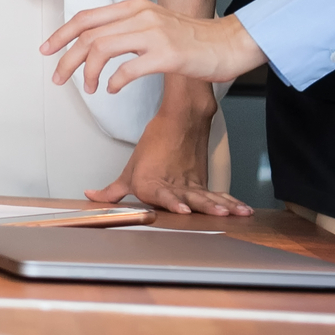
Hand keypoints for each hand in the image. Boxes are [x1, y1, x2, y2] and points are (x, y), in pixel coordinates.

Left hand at [42, 0, 265, 94]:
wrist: (230, 43)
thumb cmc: (192, 39)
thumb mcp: (155, 23)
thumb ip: (128, 29)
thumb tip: (96, 44)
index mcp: (134, 7)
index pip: (87, 17)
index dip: (62, 34)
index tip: (47, 50)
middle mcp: (141, 16)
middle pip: (88, 34)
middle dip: (66, 57)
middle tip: (57, 77)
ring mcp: (154, 34)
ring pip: (101, 48)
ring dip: (88, 72)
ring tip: (89, 88)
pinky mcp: (167, 55)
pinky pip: (128, 69)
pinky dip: (114, 81)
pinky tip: (112, 89)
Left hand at [92, 109, 250, 216]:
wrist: (180, 120)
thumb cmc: (154, 146)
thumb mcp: (129, 170)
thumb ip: (112, 191)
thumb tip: (92, 196)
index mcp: (152, 185)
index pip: (163, 195)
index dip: (173, 202)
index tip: (182, 208)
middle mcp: (174, 186)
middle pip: (190, 198)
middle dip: (204, 207)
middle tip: (217, 213)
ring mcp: (191, 184)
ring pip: (207, 196)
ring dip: (221, 205)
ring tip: (232, 213)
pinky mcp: (203, 182)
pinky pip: (218, 194)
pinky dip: (231, 202)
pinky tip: (243, 210)